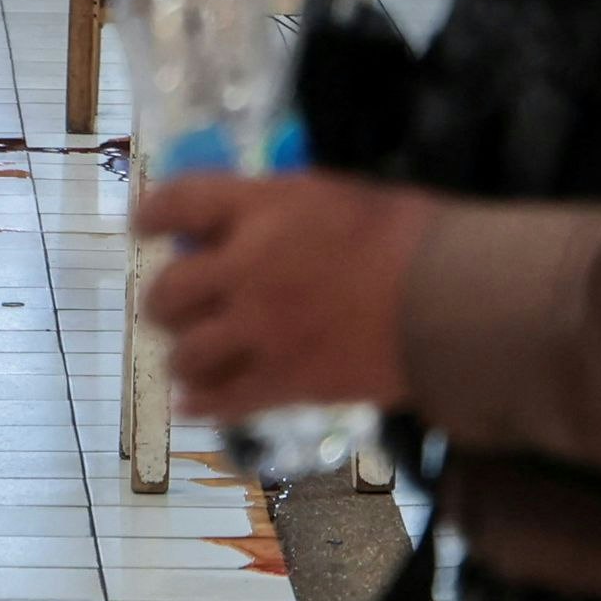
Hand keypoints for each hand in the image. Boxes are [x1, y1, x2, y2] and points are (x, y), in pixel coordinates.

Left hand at [133, 171, 436, 420]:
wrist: (456, 298)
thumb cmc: (410, 235)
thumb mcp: (331, 196)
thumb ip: (275, 210)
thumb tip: (236, 225)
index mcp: (262, 209)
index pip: (177, 204)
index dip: (150, 217)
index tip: (144, 228)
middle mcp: (248, 268)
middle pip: (168, 291)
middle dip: (162, 301)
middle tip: (170, 307)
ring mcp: (264, 329)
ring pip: (186, 353)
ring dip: (182, 355)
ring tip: (191, 357)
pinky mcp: (288, 380)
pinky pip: (222, 401)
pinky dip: (201, 403)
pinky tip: (192, 404)